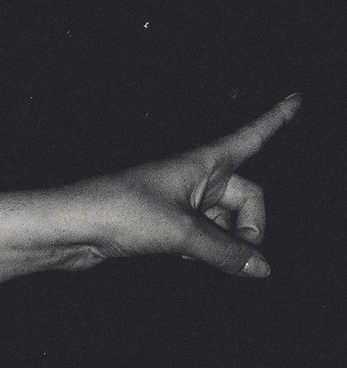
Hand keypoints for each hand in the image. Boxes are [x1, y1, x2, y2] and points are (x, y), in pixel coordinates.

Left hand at [69, 95, 296, 279]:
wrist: (70, 228)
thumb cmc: (119, 211)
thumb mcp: (181, 233)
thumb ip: (225, 251)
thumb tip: (261, 267)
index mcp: (205, 161)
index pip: (253, 136)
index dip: (276, 120)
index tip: (297, 100)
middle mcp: (195, 177)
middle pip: (246, 198)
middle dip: (250, 226)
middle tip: (242, 255)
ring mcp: (179, 201)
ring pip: (223, 222)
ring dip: (224, 243)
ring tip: (203, 258)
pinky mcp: (162, 224)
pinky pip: (201, 236)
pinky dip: (204, 251)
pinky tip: (190, 262)